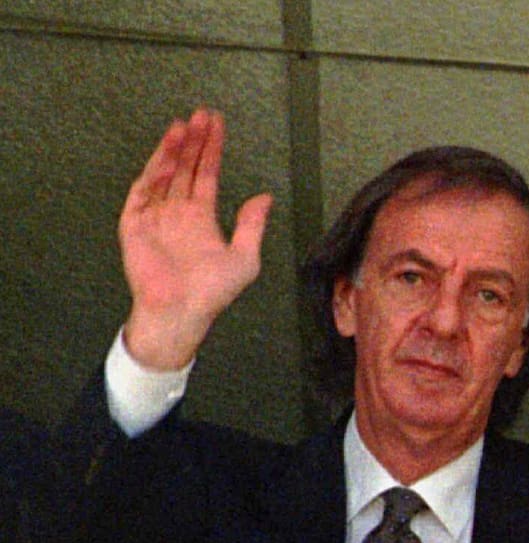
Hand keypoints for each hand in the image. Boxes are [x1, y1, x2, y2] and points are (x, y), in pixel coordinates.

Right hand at [119, 107, 271, 369]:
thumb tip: (264, 197)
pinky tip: (169, 155)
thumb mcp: (245, 258)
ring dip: (173, 149)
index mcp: (201, 219)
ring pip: (165, 174)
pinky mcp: (135, 224)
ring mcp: (156, 217)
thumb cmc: (212, 293)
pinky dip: (155, 172)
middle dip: (193, 141)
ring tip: (184, 125)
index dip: (211, 150)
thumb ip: (252, 225)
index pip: (206, 175)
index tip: (216, 125)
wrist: (182, 313)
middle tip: (201, 114)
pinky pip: (144, 192)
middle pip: (185, 167)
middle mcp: (178, 213)